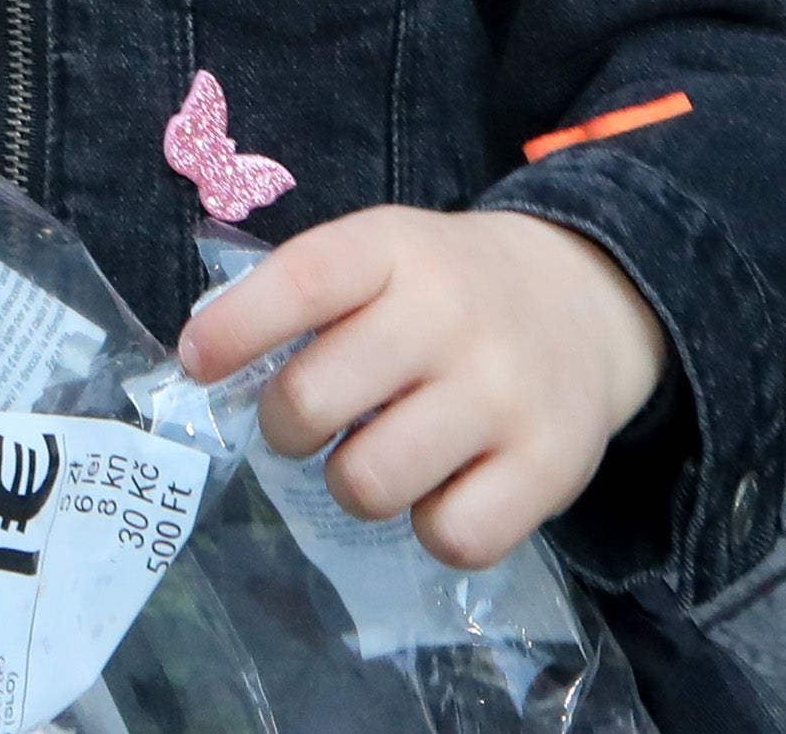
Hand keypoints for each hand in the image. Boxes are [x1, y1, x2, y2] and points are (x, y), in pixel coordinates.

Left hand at [177, 205, 666, 571]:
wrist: (587, 298)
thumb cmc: (448, 287)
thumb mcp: (382, 254)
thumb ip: (304, 294)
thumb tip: (205, 362)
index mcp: (396, 249)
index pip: (302, 281)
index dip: (235, 329)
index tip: (199, 361)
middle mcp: (451, 316)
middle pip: (312, 401)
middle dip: (287, 424)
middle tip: (308, 420)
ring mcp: (504, 394)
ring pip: (368, 482)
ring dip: (352, 482)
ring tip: (377, 456)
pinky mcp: (550, 467)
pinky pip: (452, 536)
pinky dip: (432, 527)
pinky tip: (441, 489)